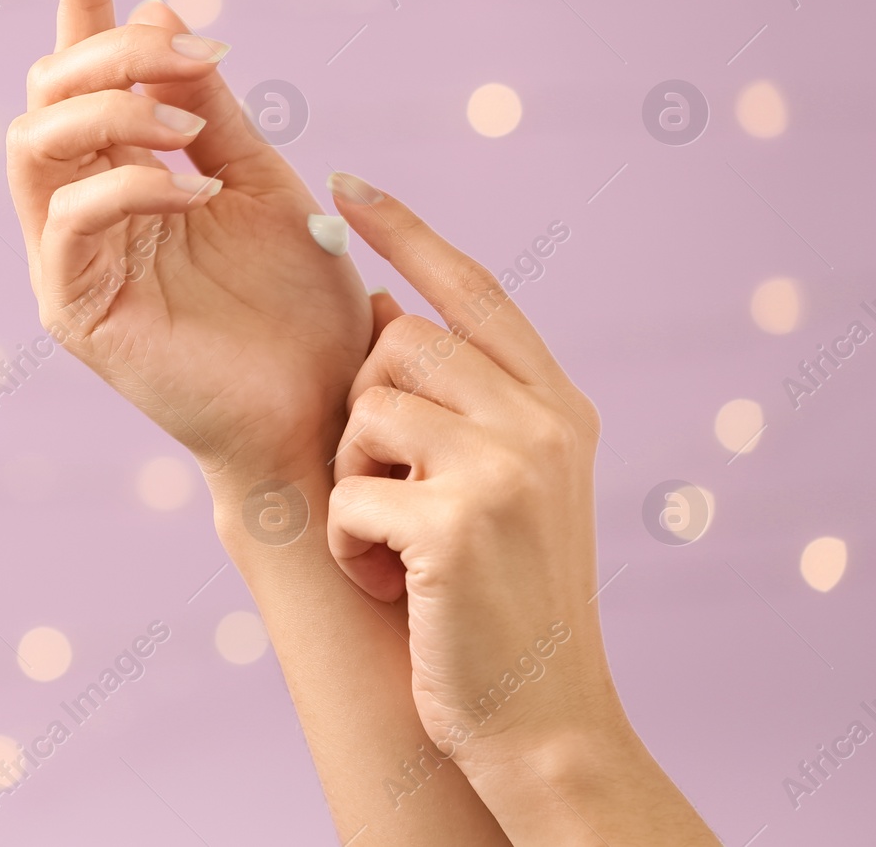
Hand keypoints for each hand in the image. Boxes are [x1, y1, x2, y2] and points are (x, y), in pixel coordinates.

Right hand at [8, 0, 372, 495]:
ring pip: (34, 145)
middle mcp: (85, 209)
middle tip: (200, 55)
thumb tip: (157, 10)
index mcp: (128, 171)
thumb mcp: (264, 179)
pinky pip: (67, 218)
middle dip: (112, 53)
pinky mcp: (72, 309)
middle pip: (47, 94)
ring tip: (192, 122)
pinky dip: (127, 182)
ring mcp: (71, 259)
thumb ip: (210, 105)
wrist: (320, 407)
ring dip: (111, 109)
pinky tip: (191, 186)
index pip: (86, 72)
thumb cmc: (300, 305)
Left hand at [325, 170, 617, 759]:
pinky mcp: (457, 522)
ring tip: (391, 540)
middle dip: (364, 409)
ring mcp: (505, 468)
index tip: (347, 186)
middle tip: (384, 485)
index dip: (407, 232)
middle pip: (400, 343)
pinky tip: (389, 582)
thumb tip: (377, 309)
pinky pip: (347, 493)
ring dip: (353, 479)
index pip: (474, 289)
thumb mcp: (504, 485)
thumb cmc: (500, 599)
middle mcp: (542, 422)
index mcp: (557, 405)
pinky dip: (347, 542)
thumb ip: (462, 398)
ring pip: (367, 408)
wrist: (541, 718)